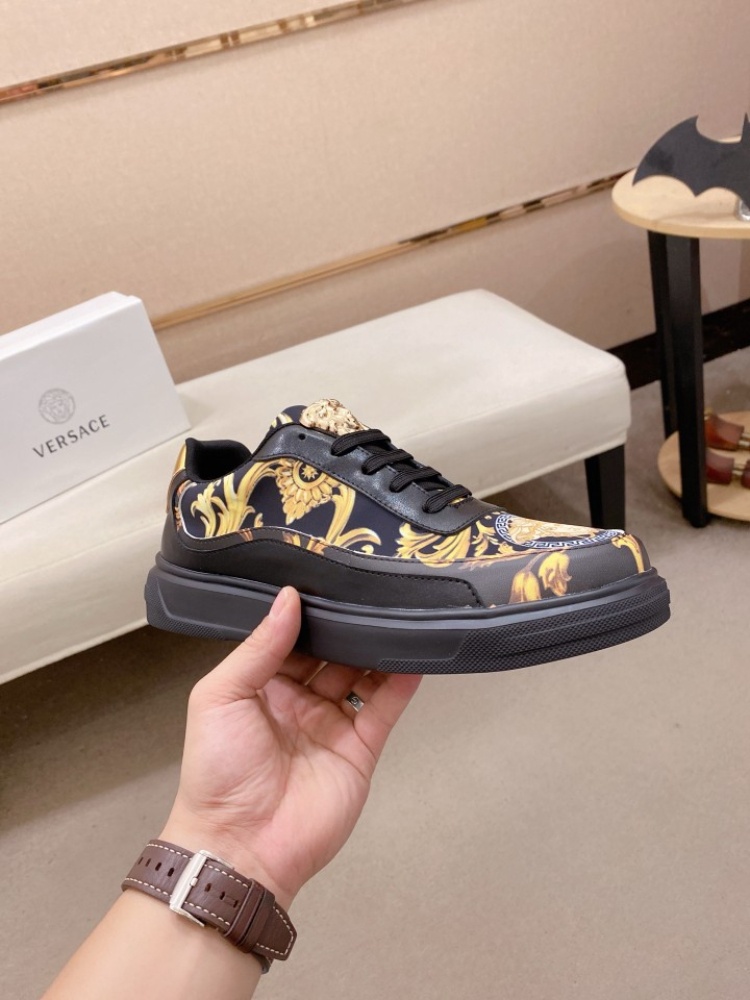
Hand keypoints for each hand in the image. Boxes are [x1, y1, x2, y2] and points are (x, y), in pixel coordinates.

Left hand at [160, 587, 421, 908]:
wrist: (240, 846)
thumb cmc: (216, 772)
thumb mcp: (220, 696)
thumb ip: (258, 647)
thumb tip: (288, 599)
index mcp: (260, 686)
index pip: (291, 639)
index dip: (308, 614)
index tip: (328, 582)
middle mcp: (298, 701)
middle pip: (331, 654)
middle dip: (347, 627)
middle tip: (369, 593)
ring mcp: (330, 725)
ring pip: (361, 676)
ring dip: (377, 649)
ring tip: (395, 617)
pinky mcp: (359, 749)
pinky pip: (383, 709)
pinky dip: (400, 684)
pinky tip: (412, 657)